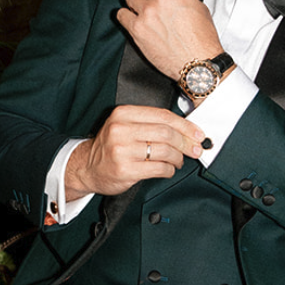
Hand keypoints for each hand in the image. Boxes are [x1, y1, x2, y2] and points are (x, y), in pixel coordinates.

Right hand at [65, 104, 206, 198]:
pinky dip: (169, 170)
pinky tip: (167, 169)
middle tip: (193, 150)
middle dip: (185, 143)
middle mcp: (121, 129)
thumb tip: (187, 131)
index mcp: (123, 114)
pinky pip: (159, 168)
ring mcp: (122, 150)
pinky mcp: (125, 169)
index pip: (163, 116)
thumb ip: (151, 124)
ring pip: (165, 151)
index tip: (197, 134)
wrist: (87, 167)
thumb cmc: (111, 146)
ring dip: (178, 158)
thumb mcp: (126, 126)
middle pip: (166, 133)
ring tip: (177, 161)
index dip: (185, 126)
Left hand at [115, 0, 221, 79]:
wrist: (197, 62)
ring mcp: (147, 12)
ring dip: (135, 5)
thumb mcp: (199, 7)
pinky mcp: (137, 28)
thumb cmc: (202, 39)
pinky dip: (125, 16)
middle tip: (153, 6)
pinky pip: (121, 14)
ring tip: (144, 14)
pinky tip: (132, 21)